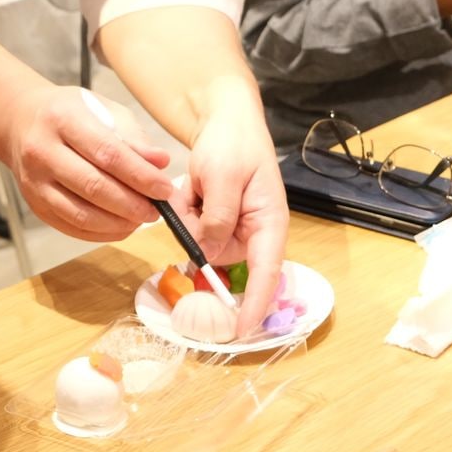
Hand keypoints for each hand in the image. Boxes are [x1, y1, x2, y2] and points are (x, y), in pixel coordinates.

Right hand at [3, 86, 174, 241]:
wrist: (21, 121)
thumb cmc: (69, 113)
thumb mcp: (102, 109)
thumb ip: (132, 137)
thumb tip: (160, 162)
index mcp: (62, 119)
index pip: (107, 153)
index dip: (140, 175)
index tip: (164, 188)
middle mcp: (42, 151)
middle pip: (93, 187)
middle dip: (132, 204)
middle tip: (156, 210)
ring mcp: (34, 181)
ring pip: (81, 214)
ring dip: (118, 223)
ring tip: (141, 219)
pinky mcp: (34, 204)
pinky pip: (71, 227)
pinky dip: (101, 233)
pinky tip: (120, 226)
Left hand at [176, 110, 287, 337]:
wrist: (225, 121)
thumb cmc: (233, 144)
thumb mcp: (223, 176)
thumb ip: (216, 217)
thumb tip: (207, 254)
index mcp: (269, 225)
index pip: (266, 275)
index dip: (255, 305)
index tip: (240, 331)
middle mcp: (252, 233)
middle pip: (217, 257)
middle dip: (196, 232)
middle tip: (193, 193)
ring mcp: (231, 228)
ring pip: (197, 242)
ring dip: (187, 214)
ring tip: (195, 182)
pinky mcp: (213, 221)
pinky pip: (189, 227)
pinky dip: (183, 206)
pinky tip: (191, 184)